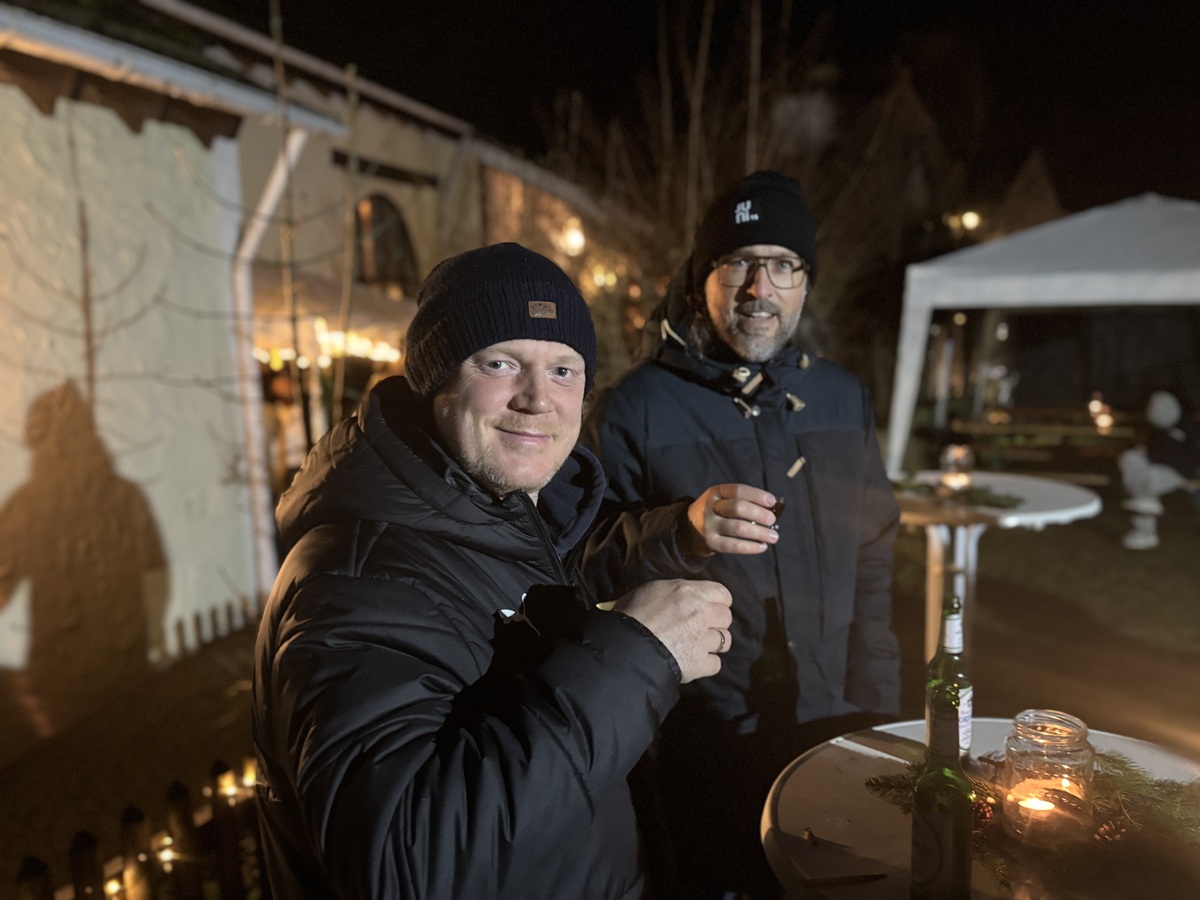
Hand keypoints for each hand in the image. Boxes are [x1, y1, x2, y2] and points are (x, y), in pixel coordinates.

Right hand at [613, 579, 732, 682]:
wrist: (625, 647)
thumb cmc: (631, 615)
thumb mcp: (650, 590)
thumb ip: (674, 591)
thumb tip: (683, 596)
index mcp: (689, 592)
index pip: (723, 594)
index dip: (717, 601)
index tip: (708, 607)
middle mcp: (701, 614)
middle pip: (726, 617)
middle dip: (716, 622)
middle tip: (701, 627)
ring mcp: (702, 640)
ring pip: (725, 641)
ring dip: (713, 643)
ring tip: (697, 645)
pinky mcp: (699, 663)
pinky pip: (715, 664)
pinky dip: (706, 664)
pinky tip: (692, 661)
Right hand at [683, 483, 779, 556]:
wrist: (688, 529)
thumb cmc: (715, 513)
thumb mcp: (721, 500)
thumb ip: (742, 502)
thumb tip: (770, 511)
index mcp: (715, 492)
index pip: (738, 490)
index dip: (757, 495)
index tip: (772, 502)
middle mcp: (710, 507)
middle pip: (738, 508)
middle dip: (759, 514)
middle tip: (772, 520)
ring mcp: (709, 526)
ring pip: (738, 528)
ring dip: (759, 532)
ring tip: (773, 537)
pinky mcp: (711, 543)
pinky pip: (733, 546)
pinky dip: (750, 547)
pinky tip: (762, 547)